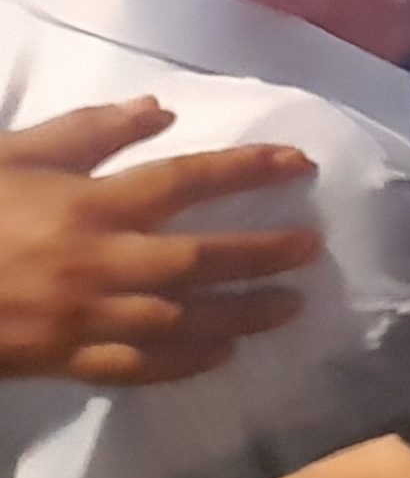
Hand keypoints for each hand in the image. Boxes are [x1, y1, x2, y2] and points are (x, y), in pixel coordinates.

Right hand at [0, 102, 318, 384]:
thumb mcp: (16, 152)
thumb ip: (90, 131)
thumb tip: (161, 109)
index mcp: (87, 204)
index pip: (186, 181)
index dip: (247, 169)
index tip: (298, 162)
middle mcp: (98, 261)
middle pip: (199, 258)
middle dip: (262, 253)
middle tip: (313, 247)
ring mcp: (84, 317)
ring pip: (181, 319)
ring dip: (241, 312)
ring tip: (291, 306)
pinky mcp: (64, 360)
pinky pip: (137, 368)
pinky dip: (185, 363)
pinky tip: (224, 354)